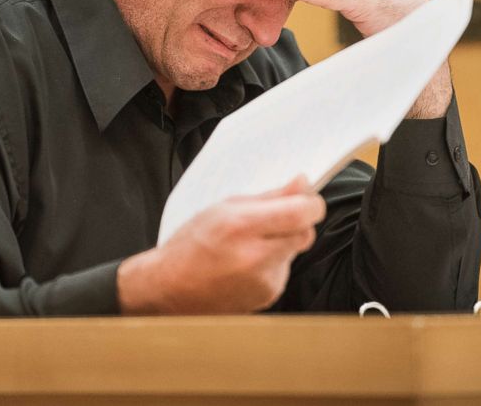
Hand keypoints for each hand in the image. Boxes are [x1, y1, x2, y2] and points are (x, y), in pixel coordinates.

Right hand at [117, 176, 325, 313]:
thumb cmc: (192, 243)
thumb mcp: (224, 208)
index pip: (301, 213)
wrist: (170, 289)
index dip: (310, 203)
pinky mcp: (268, 297)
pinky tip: (246, 264)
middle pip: (305, 232)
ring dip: (281, 242)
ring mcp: (264, 282)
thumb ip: (269, 197)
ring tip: (247, 246)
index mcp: (241, 227)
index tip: (304, 198)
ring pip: (294, 251)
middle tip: (272, 219)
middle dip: (297, 222)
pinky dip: (272, 262)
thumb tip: (303, 184)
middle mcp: (255, 257)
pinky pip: (283, 269)